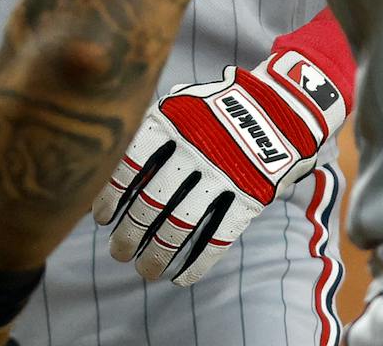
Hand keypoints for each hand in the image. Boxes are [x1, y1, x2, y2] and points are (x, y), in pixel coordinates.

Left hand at [96, 48, 347, 284]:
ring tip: (144, 270)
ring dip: (158, 255)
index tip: (101, 219)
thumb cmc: (216, 109)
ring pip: (180, 226)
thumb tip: (105, 169)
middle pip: (150, 203)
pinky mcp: (249, 195)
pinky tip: (181, 278)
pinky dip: (197, 264)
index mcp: (171, 121)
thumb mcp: (181, 104)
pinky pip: (218, 238)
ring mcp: (224, 173)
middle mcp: (194, 148)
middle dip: (130, 234)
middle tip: (119, 252)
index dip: (110, 197)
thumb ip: (150, 130)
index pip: (128, 166)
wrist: (281, 105)